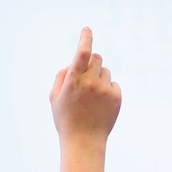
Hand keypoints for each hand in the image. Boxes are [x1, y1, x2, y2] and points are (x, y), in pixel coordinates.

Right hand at [49, 27, 121, 144]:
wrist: (84, 142)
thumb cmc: (66, 119)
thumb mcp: (54, 98)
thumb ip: (61, 76)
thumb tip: (72, 62)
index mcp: (73, 81)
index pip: (81, 53)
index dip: (85, 38)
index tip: (87, 29)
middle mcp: (90, 83)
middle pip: (97, 57)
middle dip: (92, 63)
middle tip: (87, 77)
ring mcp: (105, 90)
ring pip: (105, 71)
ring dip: (99, 78)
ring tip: (92, 97)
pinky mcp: (117, 97)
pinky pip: (114, 83)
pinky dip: (108, 90)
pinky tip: (101, 105)